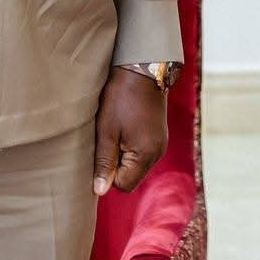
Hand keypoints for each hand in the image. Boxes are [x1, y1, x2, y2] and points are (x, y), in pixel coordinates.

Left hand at [93, 67, 167, 195]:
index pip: (123, 184)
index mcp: (146, 154)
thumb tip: (99, 191)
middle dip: (115, 163)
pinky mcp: (158, 135)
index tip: (102, 149)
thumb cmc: (121, 97)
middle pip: (130, 176)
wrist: (142, 68)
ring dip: (121, 153)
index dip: (108, 172)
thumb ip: (104, 162)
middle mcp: (158, 153)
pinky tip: (123, 126)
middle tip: (107, 138)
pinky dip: (129, 145)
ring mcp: (160, 143)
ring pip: (134, 164)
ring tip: (115, 129)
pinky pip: (141, 152)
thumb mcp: (107, 130)